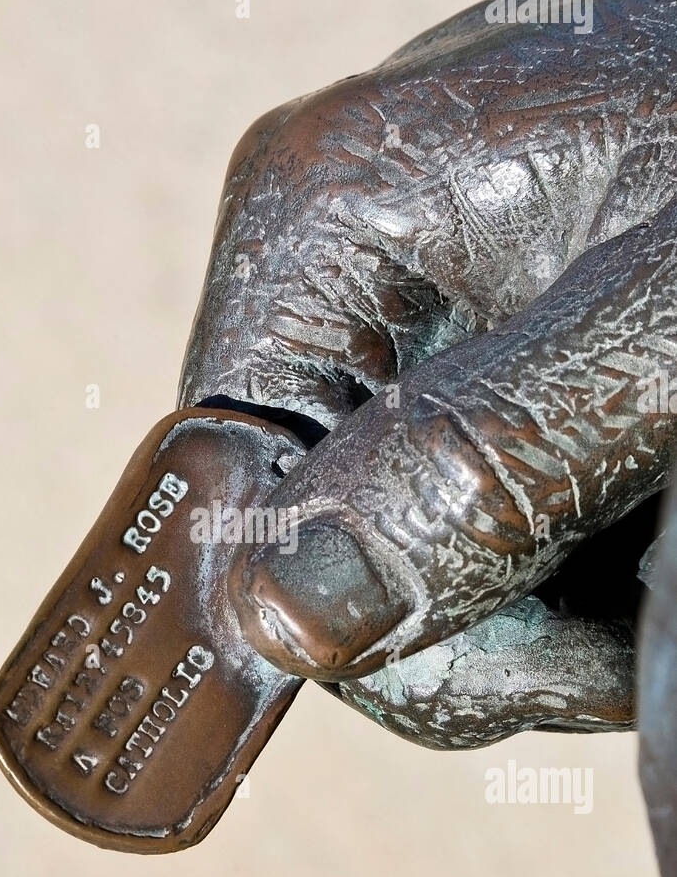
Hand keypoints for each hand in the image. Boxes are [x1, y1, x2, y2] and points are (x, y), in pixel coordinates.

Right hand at [180, 0, 676, 747]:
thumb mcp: (666, 321)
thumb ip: (487, 458)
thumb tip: (284, 616)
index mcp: (326, 222)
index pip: (241, 500)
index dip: (366, 618)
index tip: (535, 654)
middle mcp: (336, 270)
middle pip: (325, 544)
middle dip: (486, 623)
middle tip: (635, 617)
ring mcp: (402, 312)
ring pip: (403, 551)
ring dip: (540, 608)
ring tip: (656, 545)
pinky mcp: (472, 351)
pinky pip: (465, 510)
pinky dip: (562, 562)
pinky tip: (642, 521)